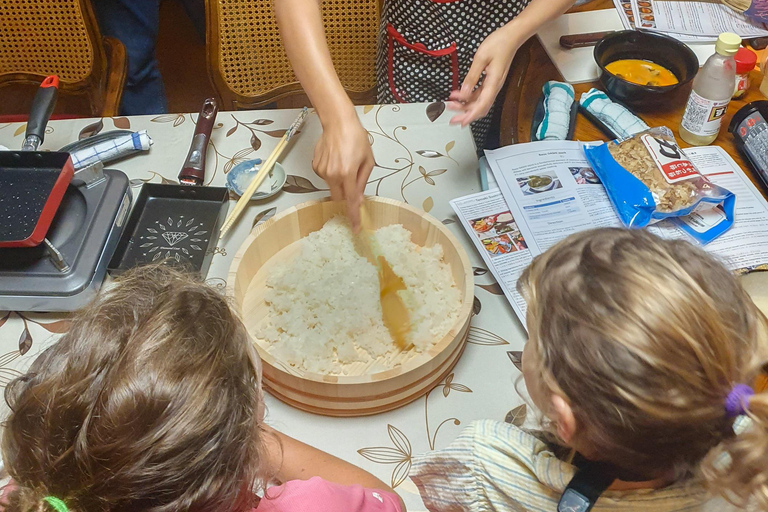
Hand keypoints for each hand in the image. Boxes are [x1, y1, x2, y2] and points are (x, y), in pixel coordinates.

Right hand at [312, 113, 373, 231]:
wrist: (338, 122)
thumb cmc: (355, 137)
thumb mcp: (368, 160)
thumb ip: (363, 181)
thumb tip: (359, 198)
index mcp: (347, 173)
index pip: (350, 202)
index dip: (353, 217)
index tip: (355, 228)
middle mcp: (332, 174)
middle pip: (338, 198)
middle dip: (346, 196)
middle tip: (352, 182)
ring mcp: (322, 171)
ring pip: (332, 187)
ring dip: (340, 181)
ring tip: (344, 162)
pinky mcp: (316, 167)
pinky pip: (326, 177)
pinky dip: (332, 173)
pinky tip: (336, 159)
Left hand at [448, 25, 521, 125]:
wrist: (512, 36)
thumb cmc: (499, 43)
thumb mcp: (481, 58)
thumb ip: (471, 77)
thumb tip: (463, 93)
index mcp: (493, 83)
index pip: (482, 105)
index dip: (471, 116)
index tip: (461, 122)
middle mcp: (494, 87)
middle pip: (480, 107)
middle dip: (465, 114)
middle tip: (451, 118)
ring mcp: (493, 85)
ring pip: (479, 102)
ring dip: (465, 106)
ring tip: (452, 105)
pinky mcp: (491, 81)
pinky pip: (479, 94)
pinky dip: (469, 97)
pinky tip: (459, 96)